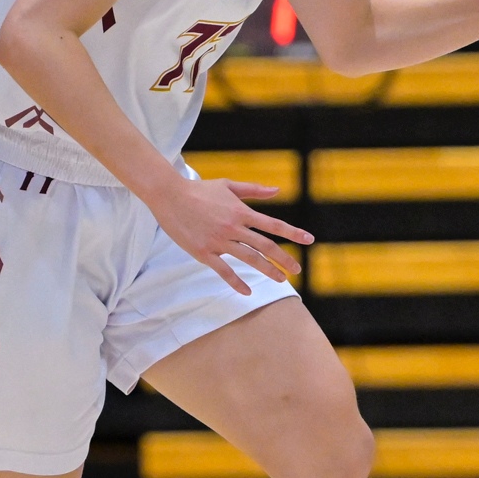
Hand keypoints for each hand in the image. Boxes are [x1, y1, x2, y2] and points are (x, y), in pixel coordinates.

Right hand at [146, 177, 312, 296]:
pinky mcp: (204, 252)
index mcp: (241, 211)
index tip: (309, 240)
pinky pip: (224, 271)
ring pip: (249, 259)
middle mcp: (233, 227)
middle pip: (265, 246)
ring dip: (268, 271)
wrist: (169, 196)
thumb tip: (277, 190)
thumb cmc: (199, 190)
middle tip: (296, 270)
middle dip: (284, 259)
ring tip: (281, 279)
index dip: (293, 233)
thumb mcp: (228, 185)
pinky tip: (247, 291)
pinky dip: (237, 282)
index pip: (273, 224)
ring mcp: (219, 241)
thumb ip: (253, 190)